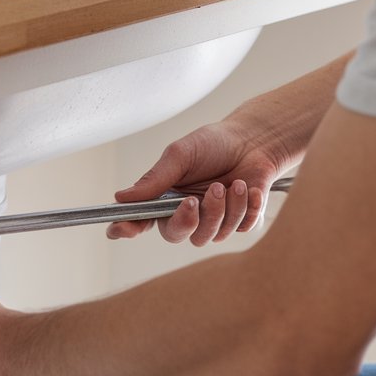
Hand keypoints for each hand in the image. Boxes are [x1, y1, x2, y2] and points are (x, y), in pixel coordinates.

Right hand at [108, 119, 286, 244]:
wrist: (254, 141)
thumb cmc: (213, 144)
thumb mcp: (180, 155)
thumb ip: (154, 179)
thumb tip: (121, 196)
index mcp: (165, 198)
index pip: (139, 219)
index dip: (126, 228)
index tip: (120, 229)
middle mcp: (186, 213)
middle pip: (176, 235)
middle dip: (187, 219)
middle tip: (195, 199)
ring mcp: (213, 221)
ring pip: (211, 235)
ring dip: (224, 208)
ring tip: (234, 183)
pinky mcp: (240, 223)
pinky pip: (240, 228)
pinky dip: (247, 207)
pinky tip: (250, 188)